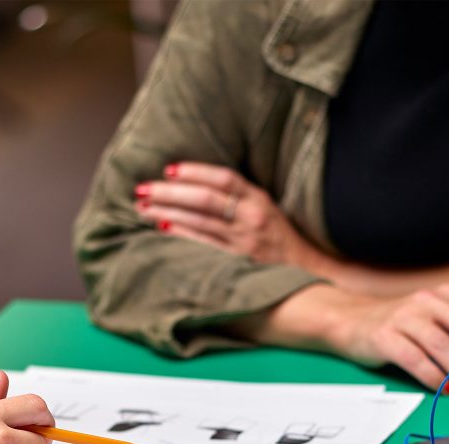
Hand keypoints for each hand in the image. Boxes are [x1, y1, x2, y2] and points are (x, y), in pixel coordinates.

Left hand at [134, 162, 321, 267]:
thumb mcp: (264, 206)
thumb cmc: (278, 234)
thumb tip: (194, 182)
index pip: (223, 178)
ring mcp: (244, 240)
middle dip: (170, 193)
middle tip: (142, 189)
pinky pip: (204, 244)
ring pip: (199, 221)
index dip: (194, 172)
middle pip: (205, 199)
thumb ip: (237, 194)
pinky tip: (162, 226)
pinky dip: (182, 234)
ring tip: (142, 207)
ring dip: (167, 212)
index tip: (168, 170)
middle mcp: (252, 216)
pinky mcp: (238, 260)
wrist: (306, 268)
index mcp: (258, 198)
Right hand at [319, 285, 448, 397]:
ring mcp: (403, 317)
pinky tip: (446, 390)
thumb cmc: (398, 327)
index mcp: (443, 295)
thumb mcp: (431, 321)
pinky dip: (433, 377)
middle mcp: (425, 301)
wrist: (349, 322)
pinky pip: (414, 359)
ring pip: (442, 344)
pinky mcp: (384, 337)